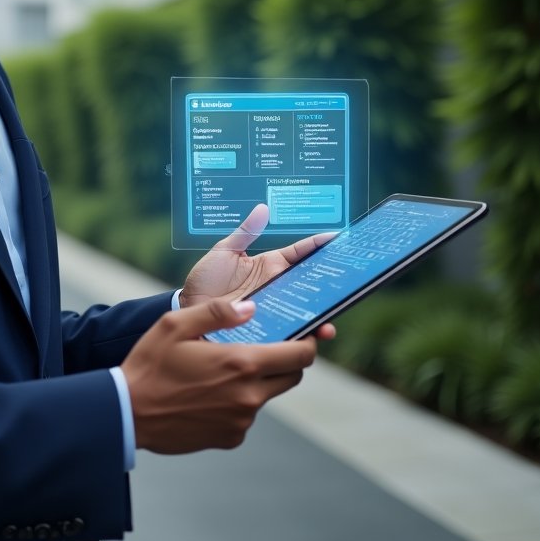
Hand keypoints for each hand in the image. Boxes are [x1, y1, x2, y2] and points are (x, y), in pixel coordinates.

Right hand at [121, 297, 315, 453]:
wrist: (128, 413)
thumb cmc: (150, 364)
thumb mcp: (176, 324)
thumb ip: (217, 312)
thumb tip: (252, 308)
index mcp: (241, 364)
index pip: (299, 356)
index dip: (309, 344)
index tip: (307, 336)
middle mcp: (249, 396)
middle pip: (292, 377)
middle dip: (286, 360)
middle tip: (264, 348)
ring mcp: (241, 421)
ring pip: (266, 396)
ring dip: (256, 382)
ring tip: (221, 371)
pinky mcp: (230, 438)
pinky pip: (246, 415)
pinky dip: (237, 403)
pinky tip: (208, 394)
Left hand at [181, 205, 335, 339]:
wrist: (188, 310)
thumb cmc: (205, 280)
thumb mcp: (224, 252)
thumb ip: (245, 232)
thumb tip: (262, 208)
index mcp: (271, 265)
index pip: (302, 253)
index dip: (321, 245)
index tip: (341, 238)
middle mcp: (278, 287)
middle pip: (313, 283)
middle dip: (333, 280)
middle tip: (352, 276)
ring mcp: (275, 307)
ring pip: (307, 309)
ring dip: (323, 311)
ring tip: (333, 312)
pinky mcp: (269, 327)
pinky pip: (290, 329)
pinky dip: (303, 332)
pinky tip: (312, 333)